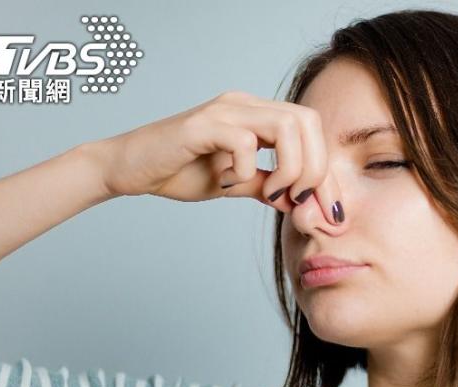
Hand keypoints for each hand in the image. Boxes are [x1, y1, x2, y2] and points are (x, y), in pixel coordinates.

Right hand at [92, 90, 340, 221]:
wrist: (128, 169)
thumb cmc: (178, 171)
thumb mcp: (234, 183)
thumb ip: (266, 185)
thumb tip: (301, 201)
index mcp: (257, 115)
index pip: (312, 131)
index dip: (326, 172)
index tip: (329, 210)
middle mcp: (245, 105)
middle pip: (308, 121)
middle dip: (314, 168)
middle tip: (296, 200)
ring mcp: (224, 111)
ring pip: (287, 125)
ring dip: (289, 167)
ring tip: (269, 192)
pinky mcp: (202, 125)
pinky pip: (245, 142)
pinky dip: (247, 169)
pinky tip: (228, 182)